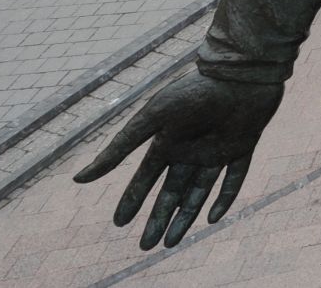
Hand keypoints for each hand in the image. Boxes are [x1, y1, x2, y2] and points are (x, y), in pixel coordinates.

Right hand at [73, 70, 283, 248]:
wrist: (239, 74)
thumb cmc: (192, 93)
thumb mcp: (150, 121)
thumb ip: (118, 150)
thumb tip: (78, 180)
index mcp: (167, 141)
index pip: (146, 178)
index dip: (132, 199)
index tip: (119, 223)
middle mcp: (190, 148)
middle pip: (171, 192)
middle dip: (158, 218)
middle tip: (146, 246)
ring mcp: (216, 149)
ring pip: (199, 191)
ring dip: (186, 217)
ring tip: (169, 243)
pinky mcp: (242, 146)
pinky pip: (233, 178)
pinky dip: (225, 197)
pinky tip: (212, 219)